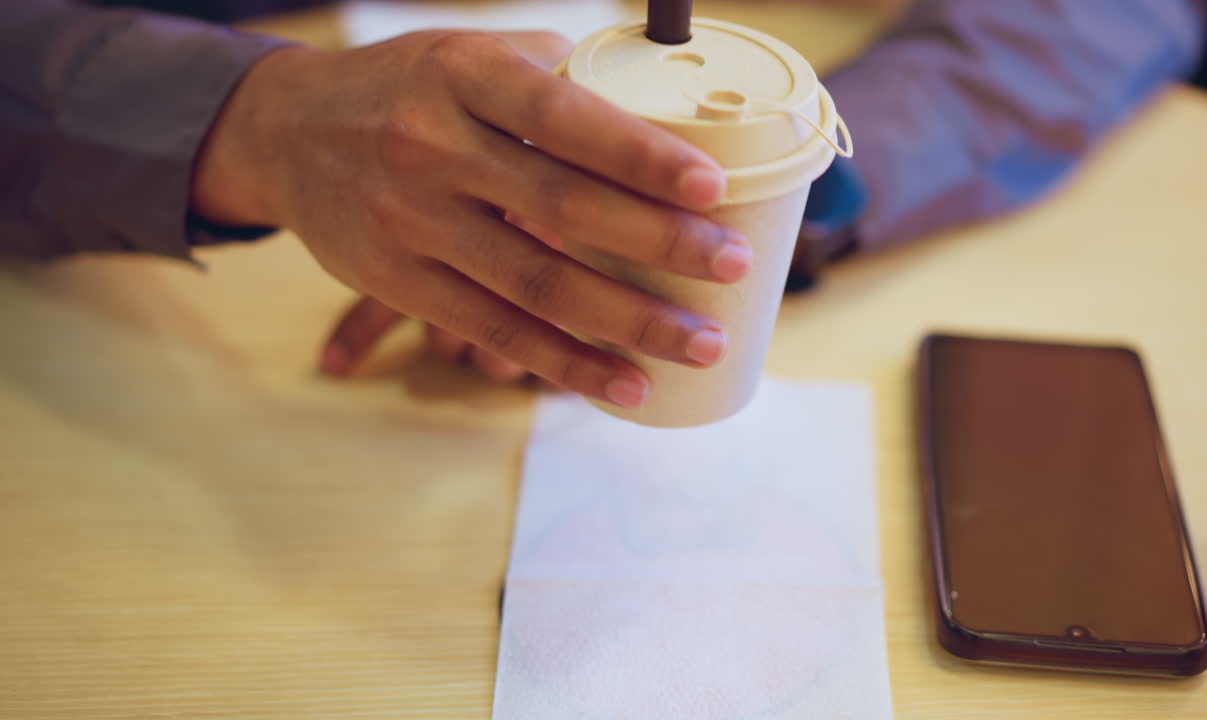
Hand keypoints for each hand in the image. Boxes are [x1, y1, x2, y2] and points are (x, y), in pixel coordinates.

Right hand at [192, 30, 752, 407]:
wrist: (288, 133)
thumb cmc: (409, 88)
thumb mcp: (469, 55)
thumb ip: (555, 77)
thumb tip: (664, 113)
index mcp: (463, 76)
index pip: (563, 116)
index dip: (639, 155)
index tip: (711, 187)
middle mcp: (430, 146)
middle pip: (560, 206)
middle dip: (656, 243)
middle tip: (733, 268)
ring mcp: (409, 220)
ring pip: (533, 284)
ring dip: (626, 320)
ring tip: (699, 343)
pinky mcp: (397, 281)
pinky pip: (493, 331)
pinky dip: (563, 363)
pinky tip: (625, 386)